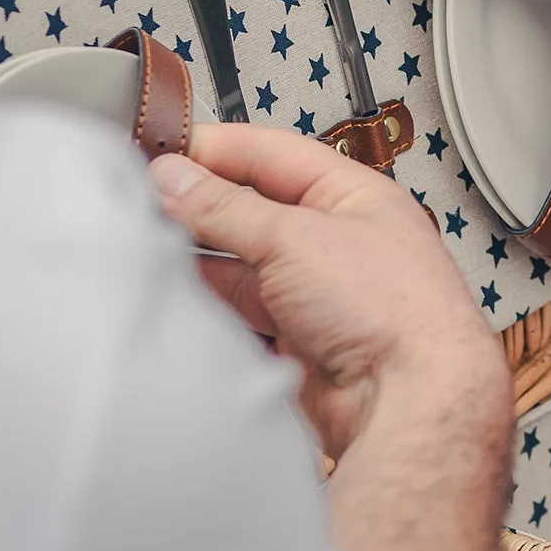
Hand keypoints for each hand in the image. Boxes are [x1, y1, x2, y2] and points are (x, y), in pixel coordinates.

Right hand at [151, 124, 506, 460]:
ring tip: (151, 247)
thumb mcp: (295, 239)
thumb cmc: (391, 311)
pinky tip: (178, 295)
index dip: (215, 149)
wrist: (408, 401)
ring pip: (243, 262)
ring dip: (201, 257)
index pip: (272, 155)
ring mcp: (318, 292)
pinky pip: (242, 310)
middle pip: (253, 209)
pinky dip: (210, 303)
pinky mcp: (299, 339)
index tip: (159, 151)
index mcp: (353, 197)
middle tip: (142, 202)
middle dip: (200, 205)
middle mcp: (338, 241)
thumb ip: (227, 208)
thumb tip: (177, 178)